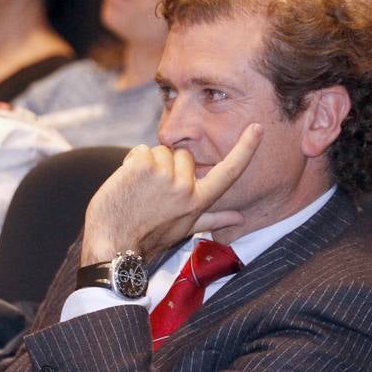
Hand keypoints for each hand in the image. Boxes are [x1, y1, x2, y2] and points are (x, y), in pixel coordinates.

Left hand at [80, 124, 262, 264]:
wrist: (113, 244)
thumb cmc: (147, 237)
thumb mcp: (185, 228)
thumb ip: (214, 219)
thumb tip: (240, 218)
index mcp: (198, 201)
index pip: (229, 172)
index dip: (245, 149)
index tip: (257, 127)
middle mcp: (185, 188)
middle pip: (183, 156)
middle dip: (168, 166)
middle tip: (152, 192)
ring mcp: (165, 176)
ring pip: (161, 151)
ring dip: (148, 165)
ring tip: (138, 190)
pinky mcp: (143, 166)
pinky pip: (141, 150)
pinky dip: (131, 162)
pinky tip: (127, 183)